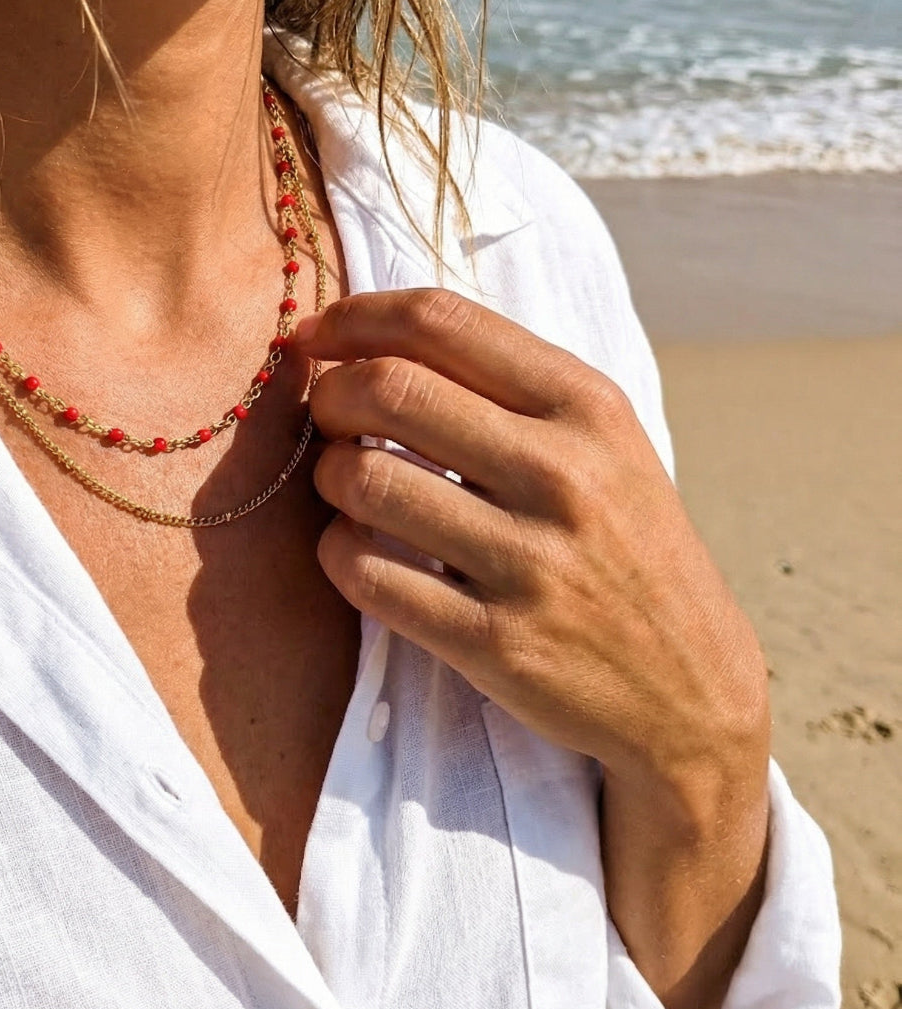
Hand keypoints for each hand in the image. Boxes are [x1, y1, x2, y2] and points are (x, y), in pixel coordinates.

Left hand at [296, 288, 770, 1008]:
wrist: (691, 692)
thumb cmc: (626, 548)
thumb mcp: (604, 446)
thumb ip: (507, 389)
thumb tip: (374, 342)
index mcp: (588, 407)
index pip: (440, 320)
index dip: (354, 317)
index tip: (317, 336)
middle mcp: (563, 474)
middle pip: (388, 389)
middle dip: (329, 395)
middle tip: (326, 417)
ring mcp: (531, 562)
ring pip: (365, 480)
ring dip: (329, 477)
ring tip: (347, 487)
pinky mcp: (495, 643)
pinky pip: (366, 573)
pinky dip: (338, 552)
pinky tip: (356, 550)